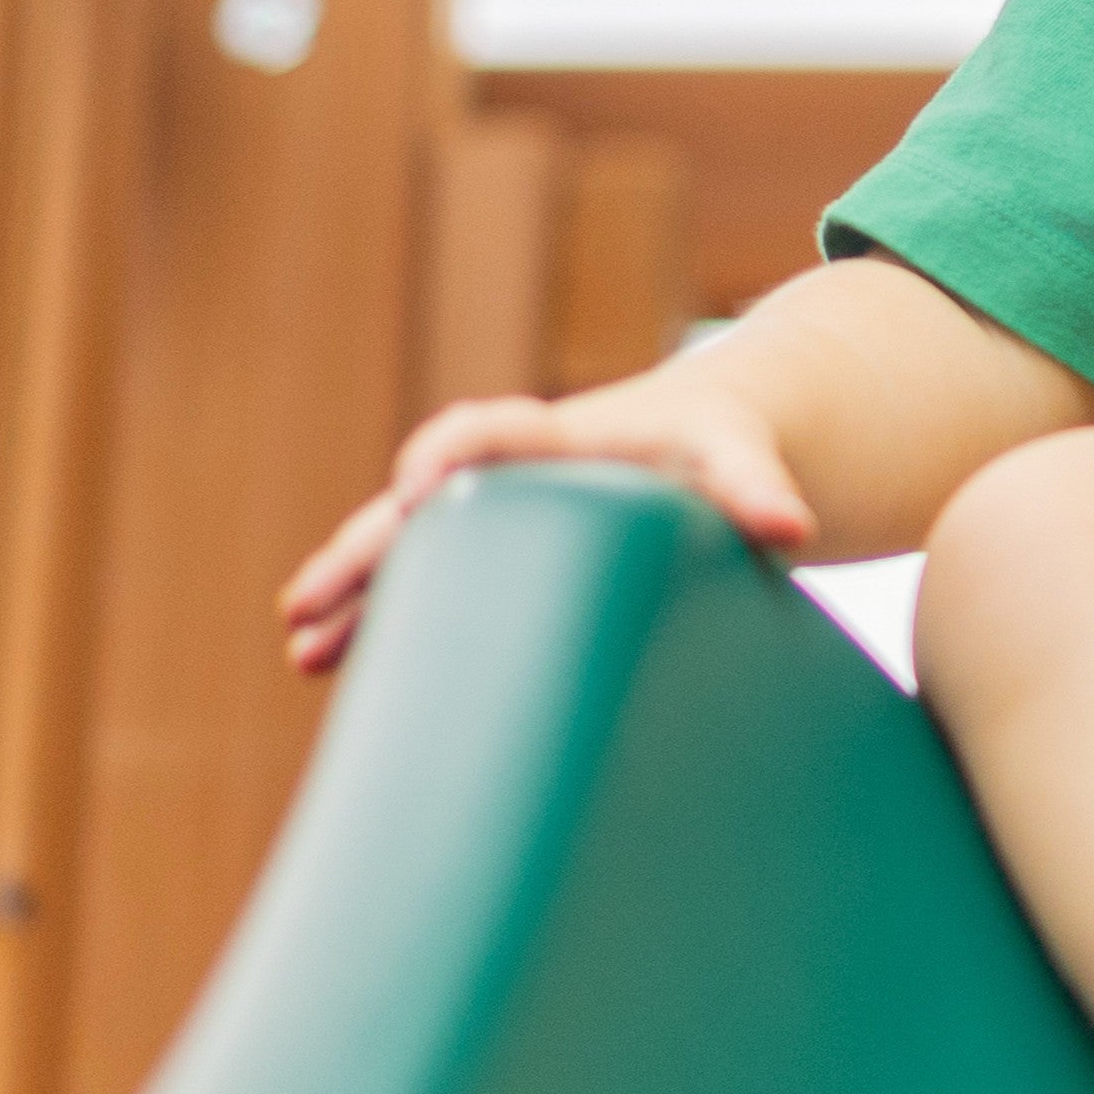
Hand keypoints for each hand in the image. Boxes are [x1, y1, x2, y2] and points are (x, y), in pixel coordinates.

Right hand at [277, 367, 817, 676]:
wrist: (710, 429)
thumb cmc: (722, 442)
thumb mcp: (739, 454)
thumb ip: (755, 487)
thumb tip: (790, 527)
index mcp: (563, 437)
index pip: (493, 434)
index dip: (450, 457)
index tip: (415, 491)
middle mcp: (512, 472)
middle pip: (420, 506)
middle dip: (364, 552)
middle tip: (305, 608)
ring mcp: (498, 512)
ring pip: (408, 550)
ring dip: (356, 595)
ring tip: (304, 651)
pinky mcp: (501, 550)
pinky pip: (428, 582)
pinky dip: (383, 616)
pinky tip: (333, 663)